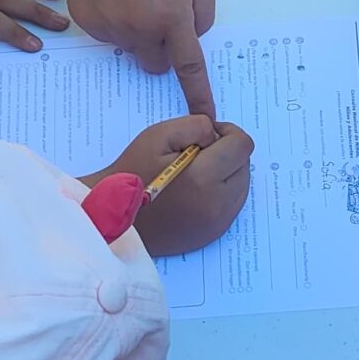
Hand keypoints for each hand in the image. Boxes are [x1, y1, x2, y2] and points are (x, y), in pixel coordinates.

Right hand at [57, 0, 217, 115]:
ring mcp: (109, 26)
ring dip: (137, 31)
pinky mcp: (87, 21)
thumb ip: (202, 7)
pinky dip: (115, 20)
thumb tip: (194, 34)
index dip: (198, 92)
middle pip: (156, 63)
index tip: (205, 114)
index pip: (188, 66)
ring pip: (131, 48)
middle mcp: (138, 28)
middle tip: (160, 13)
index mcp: (170, 15)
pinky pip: (109, 35)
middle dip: (162, 49)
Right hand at [101, 115, 254, 256]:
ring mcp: (217, 223)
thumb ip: (196, 126)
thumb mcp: (159, 134)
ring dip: (226, 173)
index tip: (207, 135)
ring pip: (242, 185)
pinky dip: (221, 193)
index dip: (227, 132)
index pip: (242, 145)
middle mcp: (217, 204)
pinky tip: (196, 190)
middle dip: (226, 153)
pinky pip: (232, 205)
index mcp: (203, 178)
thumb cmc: (132, 171)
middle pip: (245, 165)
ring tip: (194, 173)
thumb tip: (218, 135)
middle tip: (195, 154)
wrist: (113, 214)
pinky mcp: (213, 234)